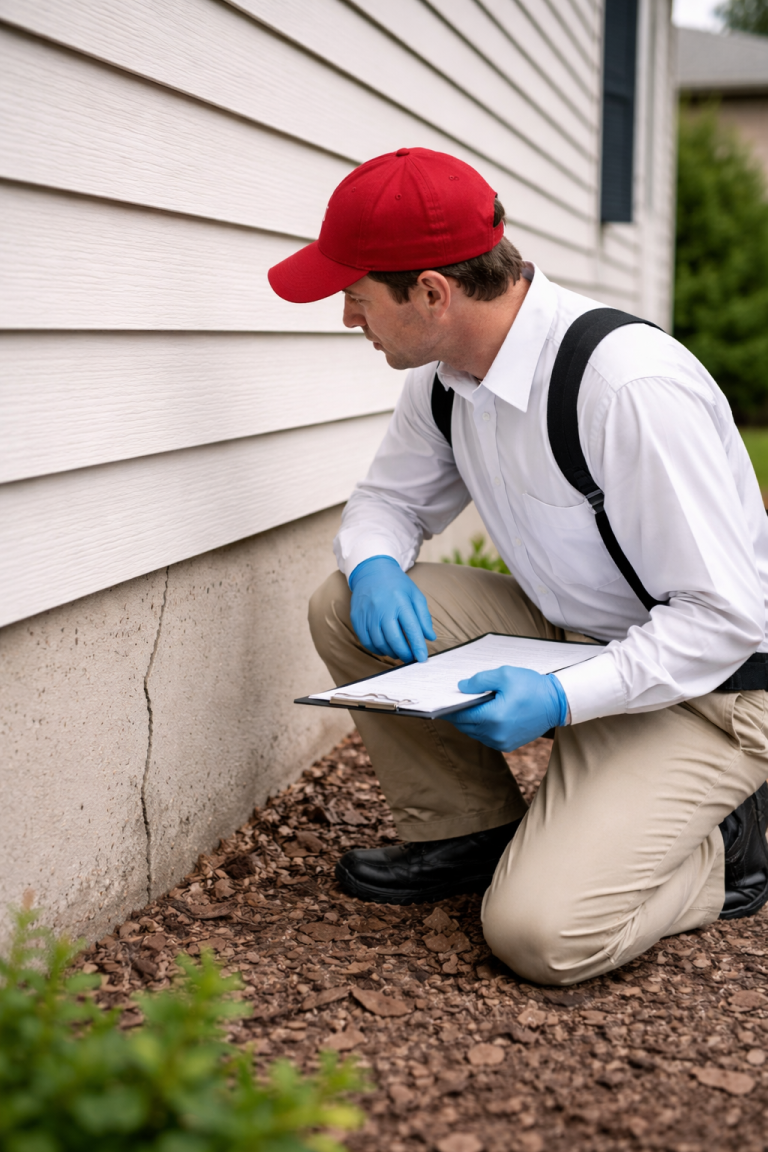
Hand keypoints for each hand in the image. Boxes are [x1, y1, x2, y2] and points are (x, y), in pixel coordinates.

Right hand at [349, 555, 435, 662]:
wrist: (371, 571)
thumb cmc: (396, 585)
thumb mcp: (415, 595)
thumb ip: (424, 617)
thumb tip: (430, 637)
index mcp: (400, 601)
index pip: (411, 629)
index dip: (417, 646)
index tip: (422, 658)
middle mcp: (382, 608)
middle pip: (394, 639)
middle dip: (404, 653)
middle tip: (410, 658)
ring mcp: (367, 614)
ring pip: (379, 643)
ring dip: (391, 653)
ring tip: (399, 653)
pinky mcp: (356, 618)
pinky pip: (366, 641)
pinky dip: (377, 649)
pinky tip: (385, 648)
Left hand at [449, 666, 567, 750]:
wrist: (556, 703)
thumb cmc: (532, 687)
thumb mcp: (505, 675)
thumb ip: (479, 681)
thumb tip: (461, 687)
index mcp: (493, 717)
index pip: (460, 716)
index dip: (450, 708)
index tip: (443, 701)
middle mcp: (495, 734)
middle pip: (465, 726)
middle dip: (458, 714)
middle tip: (453, 702)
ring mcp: (502, 743)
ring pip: (474, 734)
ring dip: (469, 722)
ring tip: (468, 707)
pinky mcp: (508, 746)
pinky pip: (485, 738)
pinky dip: (481, 728)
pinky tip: (483, 716)